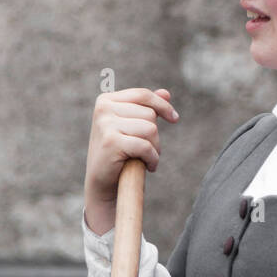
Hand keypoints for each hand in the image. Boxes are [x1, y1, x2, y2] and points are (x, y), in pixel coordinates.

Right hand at [84, 87, 178, 217]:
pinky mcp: (112, 142)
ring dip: (155, 148)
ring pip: (150, 129)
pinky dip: (152, 159)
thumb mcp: (131, 128)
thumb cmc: (118, 155)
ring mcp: (106, 125)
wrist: (101, 183)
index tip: (174, 119)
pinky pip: (146, 146)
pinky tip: (148, 167)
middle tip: (147, 151)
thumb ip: (145, 109)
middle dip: (155, 135)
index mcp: (106, 101)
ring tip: (146, 159)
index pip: (143, 95)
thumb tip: (165, 93)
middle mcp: (103, 109)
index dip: (162, 106)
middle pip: (149, 114)